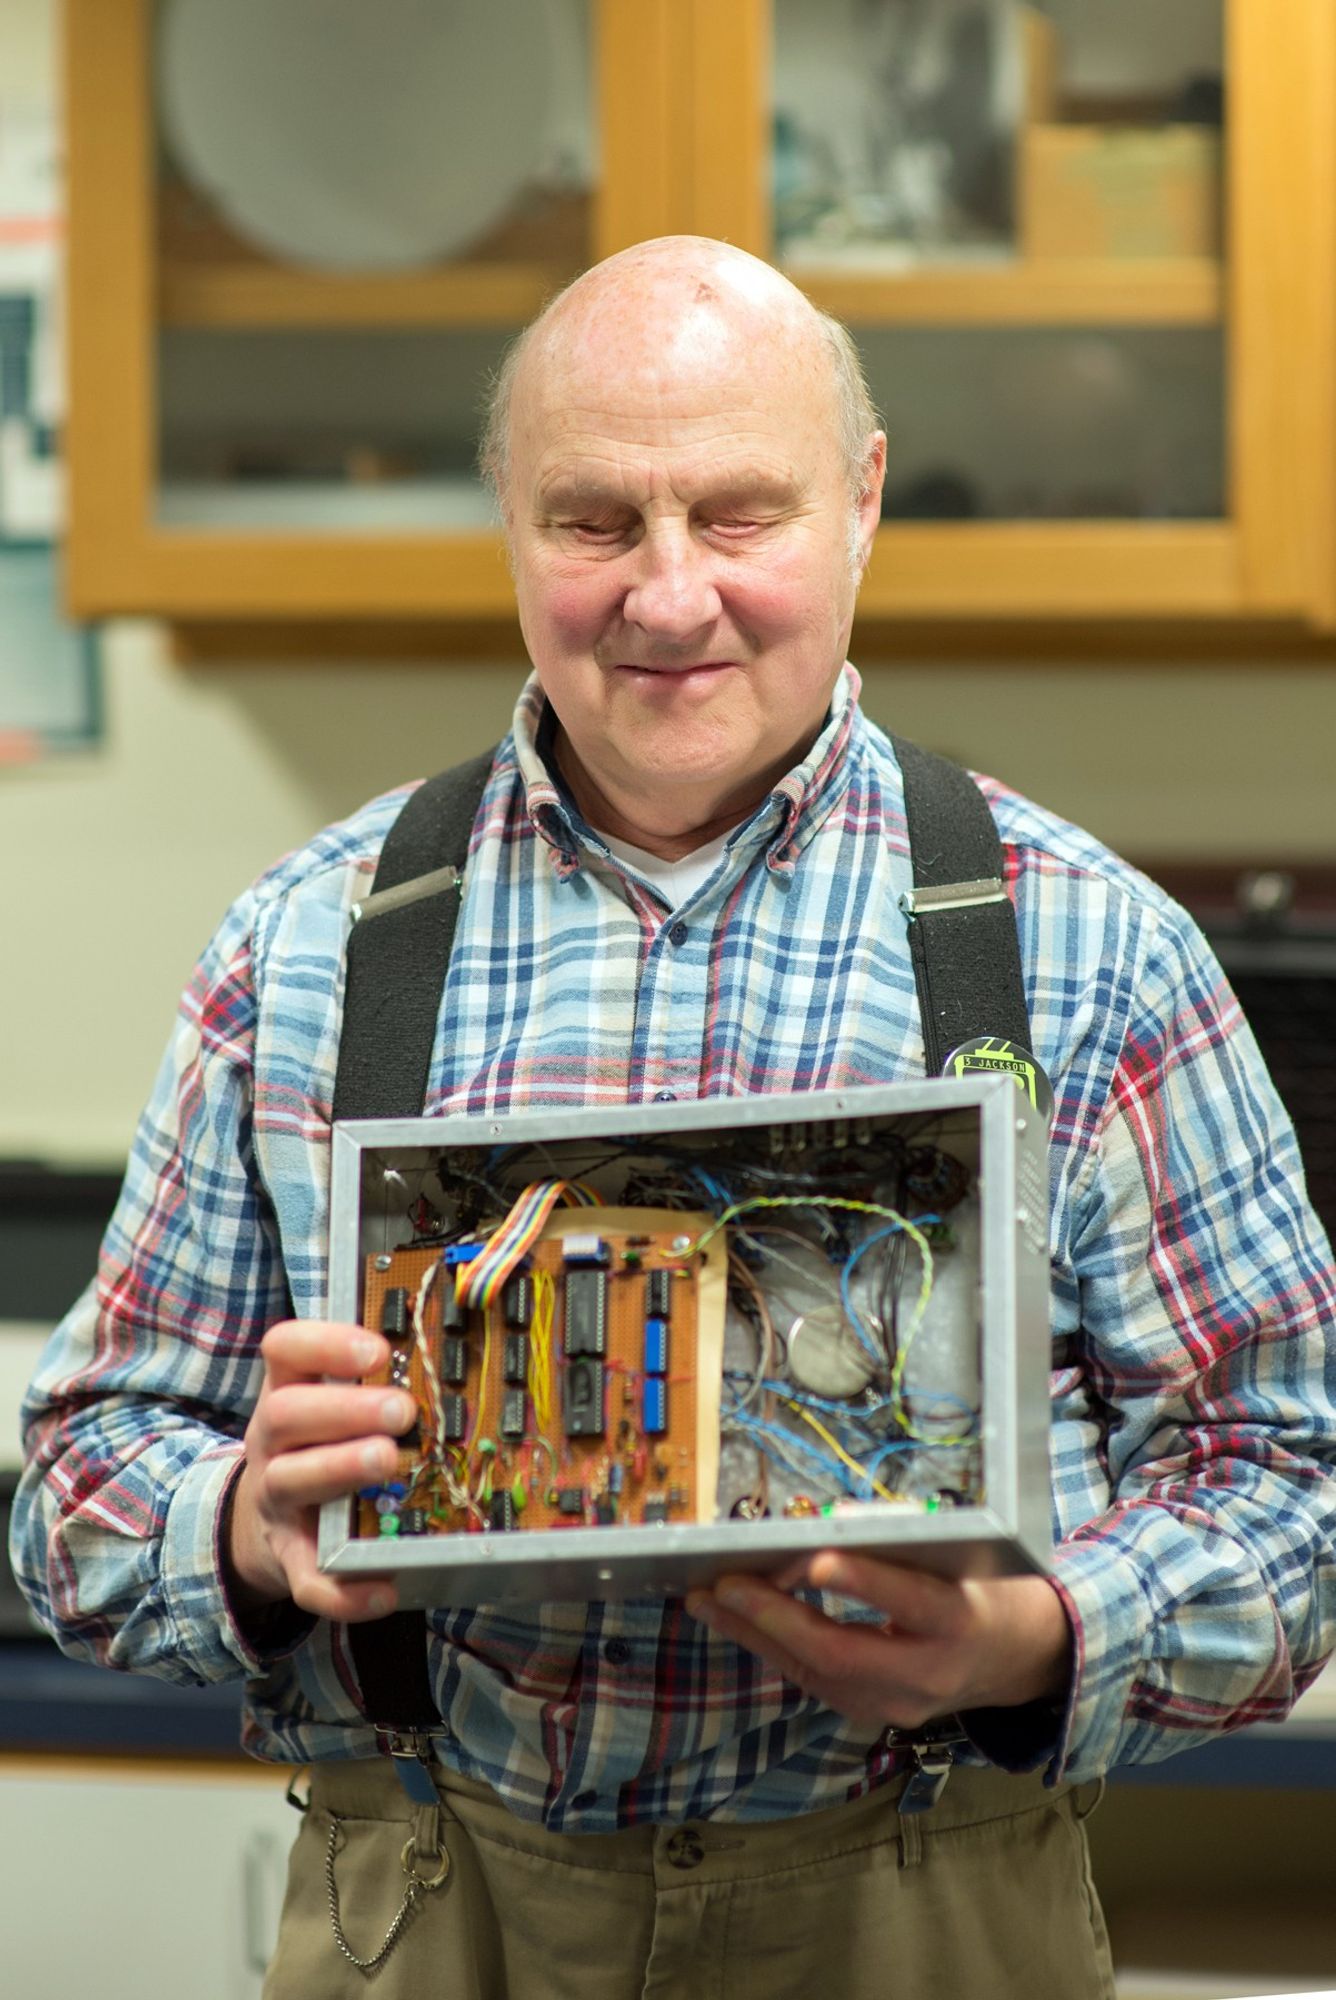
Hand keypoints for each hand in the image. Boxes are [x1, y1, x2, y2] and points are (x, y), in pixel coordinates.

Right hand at [226, 1319, 414, 1624]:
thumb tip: (454, 1362)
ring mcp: (276, 1502)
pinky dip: (345, 1590)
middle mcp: (273, 1443)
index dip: (326, 1344)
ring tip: (389, 1462)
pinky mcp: (291, 1560)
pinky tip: (385, 1589)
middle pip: (286, 1414)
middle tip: (403, 1411)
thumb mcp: (330, 1403)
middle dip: (345, 1409)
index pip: (285, 1348)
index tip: (377, 1352)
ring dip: (340, 1469)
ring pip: (292, 1481)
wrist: (265, 1525)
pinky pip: (308, 1578)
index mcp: (288, 1391)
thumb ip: (374, 1383)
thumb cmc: (320, 1446)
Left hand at [685, 1553, 1070, 1730]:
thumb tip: (835, 1523)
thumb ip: (906, 1545)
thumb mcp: (961, 1558)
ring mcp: (897, 1705)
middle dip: (777, 1618)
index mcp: (960, 1624)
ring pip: (815, 1673)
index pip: (909, 1603)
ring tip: (706, 1598)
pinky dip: (771, 1648)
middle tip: (725, 1583)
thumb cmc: (982, 1587)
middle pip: (843, 1654)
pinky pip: (813, 1681)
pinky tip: (735, 1619)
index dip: (862, 1583)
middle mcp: (928, 1674)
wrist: (1014, 1659)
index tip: (815, 1558)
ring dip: (755, 1635)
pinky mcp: (872, 1712)